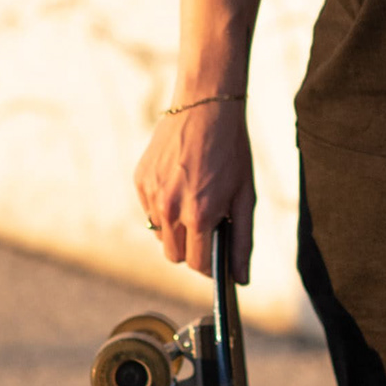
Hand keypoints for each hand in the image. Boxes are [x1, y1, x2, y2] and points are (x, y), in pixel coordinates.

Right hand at [134, 99, 256, 280]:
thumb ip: (242, 241)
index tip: (217, 258)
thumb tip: (241, 279)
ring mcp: (152, 195)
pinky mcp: (140, 180)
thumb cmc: (231, 150)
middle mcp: (170, 209)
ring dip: (176, 229)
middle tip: (209, 225)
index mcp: (199, 215)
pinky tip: (180, 185)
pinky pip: (149, 210)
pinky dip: (163, 208)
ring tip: (195, 200)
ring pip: (160, 235)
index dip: (210, 266)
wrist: (206, 106)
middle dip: (192, 249)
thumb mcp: (245, 196)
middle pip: (175, 256)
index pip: (198, 264)